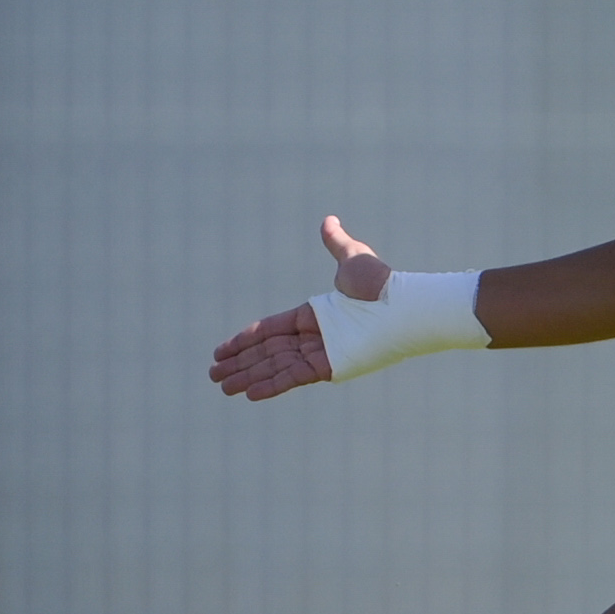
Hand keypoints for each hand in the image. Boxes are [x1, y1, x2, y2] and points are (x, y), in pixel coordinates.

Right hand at [208, 216, 387, 399]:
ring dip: (247, 377)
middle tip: (212, 375)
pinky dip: (271, 385)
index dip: (244, 340)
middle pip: (267, 353)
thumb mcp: (352, 258)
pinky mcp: (329, 368)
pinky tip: (248, 393)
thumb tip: (328, 220)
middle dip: (239, 363)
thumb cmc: (380, 283)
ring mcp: (321, 354)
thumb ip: (336, 243)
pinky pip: (292, 377)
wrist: (402, 305)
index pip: (270, 330)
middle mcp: (314, 337)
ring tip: (222, 387)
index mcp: (314, 315)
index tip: (222, 350)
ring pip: (274, 367)